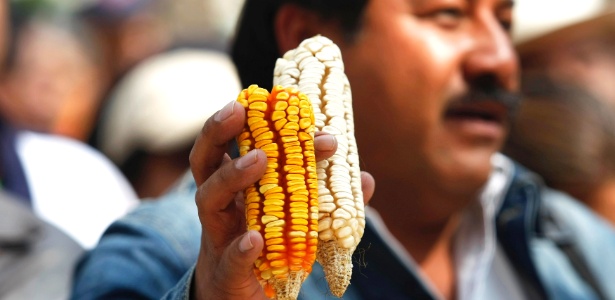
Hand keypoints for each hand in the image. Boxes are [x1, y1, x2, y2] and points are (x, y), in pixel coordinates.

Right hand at [189, 101, 374, 299]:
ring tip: (259, 159)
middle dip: (217, 132)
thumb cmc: (269, 249)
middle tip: (240, 109)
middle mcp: (220, 206)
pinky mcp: (225, 273)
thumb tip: (365, 179)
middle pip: (204, 162)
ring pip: (208, 200)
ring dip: (232, 176)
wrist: (241, 298)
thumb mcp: (297, 217)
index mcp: (236, 188)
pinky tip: (256, 238)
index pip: (231, 146)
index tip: (272, 100)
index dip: (245, 121)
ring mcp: (218, 238)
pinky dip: (241, 248)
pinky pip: (228, 258)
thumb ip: (327, 197)